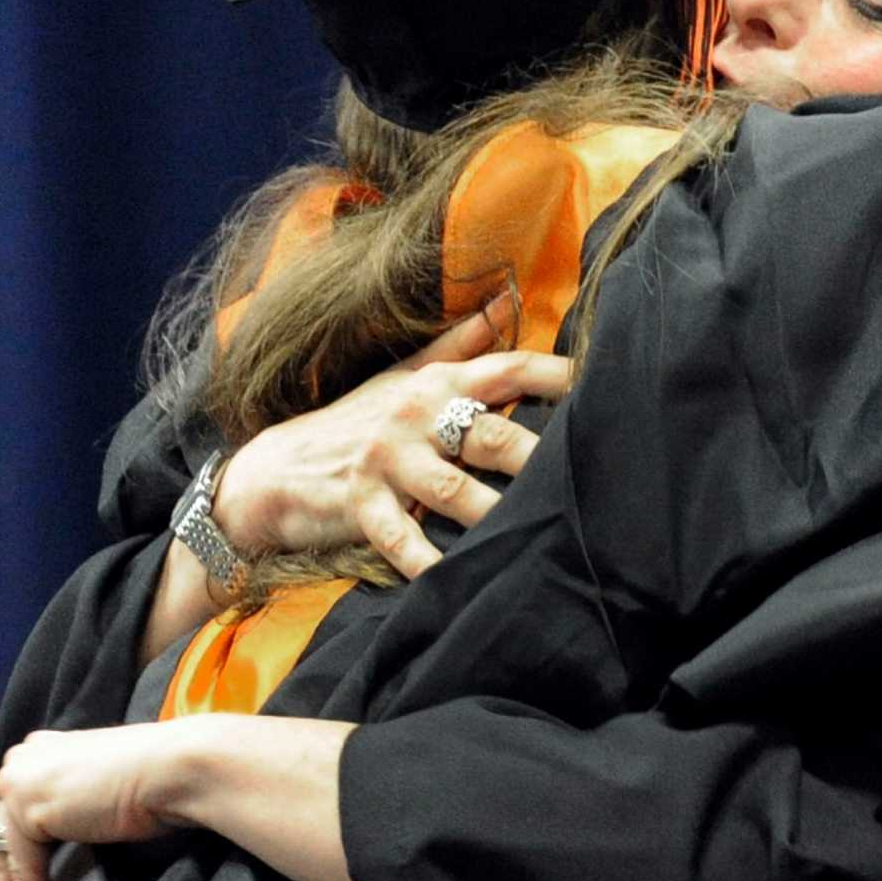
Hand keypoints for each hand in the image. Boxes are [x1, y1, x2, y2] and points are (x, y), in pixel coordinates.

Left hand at [0, 724, 188, 880]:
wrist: (175, 771)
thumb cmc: (157, 785)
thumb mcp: (100, 803)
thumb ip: (71, 819)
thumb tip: (52, 877)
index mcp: (43, 752)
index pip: (15, 825)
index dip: (14, 876)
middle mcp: (25, 758)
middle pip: (2, 845)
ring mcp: (22, 779)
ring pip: (4, 861)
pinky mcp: (27, 804)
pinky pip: (21, 870)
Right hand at [211, 295, 572, 577]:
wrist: (274, 469)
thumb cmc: (356, 422)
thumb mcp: (404, 377)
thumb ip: (460, 344)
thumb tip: (507, 300)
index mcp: (435, 383)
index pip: (506, 369)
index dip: (556, 375)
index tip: (607, 383)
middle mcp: (415, 416)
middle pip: (490, 434)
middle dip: (537, 456)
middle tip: (588, 476)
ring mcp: (387, 461)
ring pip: (453, 489)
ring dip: (494, 513)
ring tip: (536, 534)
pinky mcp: (360, 504)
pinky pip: (401, 536)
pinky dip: (426, 561)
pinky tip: (454, 580)